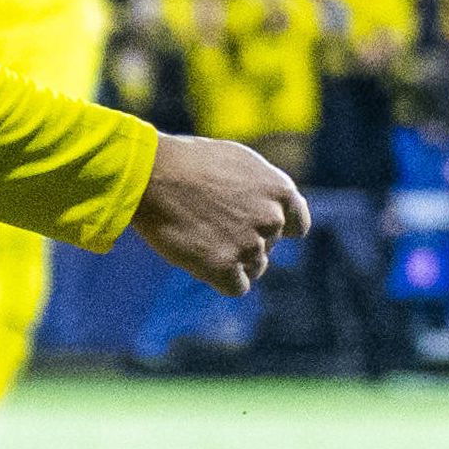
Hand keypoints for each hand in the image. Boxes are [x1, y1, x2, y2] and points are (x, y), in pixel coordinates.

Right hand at [134, 132, 310, 296]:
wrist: (151, 173)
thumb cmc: (188, 161)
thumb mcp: (237, 161)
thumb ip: (261, 187)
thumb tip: (270, 207)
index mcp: (280, 189)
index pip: (296, 225)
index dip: (276, 228)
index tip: (255, 227)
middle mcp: (271, 218)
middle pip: (268, 246)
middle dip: (246, 240)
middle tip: (211, 224)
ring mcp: (249, 244)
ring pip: (254, 267)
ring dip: (233, 260)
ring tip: (202, 237)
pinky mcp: (223, 267)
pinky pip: (237, 287)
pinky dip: (221, 279)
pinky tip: (202, 261)